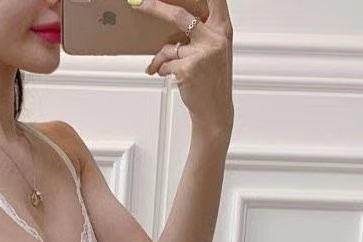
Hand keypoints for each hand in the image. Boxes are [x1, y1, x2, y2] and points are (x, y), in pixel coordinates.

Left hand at [132, 0, 234, 135]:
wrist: (215, 110)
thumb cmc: (211, 80)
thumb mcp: (213, 49)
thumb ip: (201, 32)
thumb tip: (173, 17)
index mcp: (222, 28)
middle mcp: (215, 37)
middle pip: (179, 15)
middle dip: (156, 8)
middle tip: (140, 3)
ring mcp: (202, 53)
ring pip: (168, 46)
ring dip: (159, 57)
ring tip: (159, 65)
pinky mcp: (188, 69)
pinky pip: (165, 64)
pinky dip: (162, 70)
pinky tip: (169, 76)